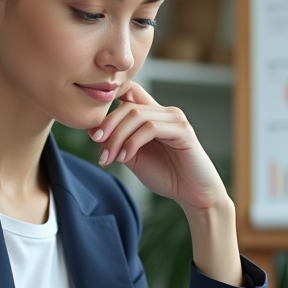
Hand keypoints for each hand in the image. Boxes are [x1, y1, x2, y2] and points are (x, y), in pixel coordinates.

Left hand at [89, 81, 225, 212]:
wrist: (192, 194)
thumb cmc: (165, 175)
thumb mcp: (132, 157)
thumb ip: (117, 142)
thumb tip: (94, 130)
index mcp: (153, 115)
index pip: (130, 92)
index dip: (109, 102)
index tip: (94, 129)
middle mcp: (164, 112)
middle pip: (128, 106)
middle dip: (108, 127)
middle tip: (98, 148)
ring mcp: (175, 119)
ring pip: (137, 115)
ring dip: (118, 137)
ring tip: (110, 158)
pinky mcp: (183, 130)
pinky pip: (151, 128)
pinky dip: (133, 143)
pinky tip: (126, 157)